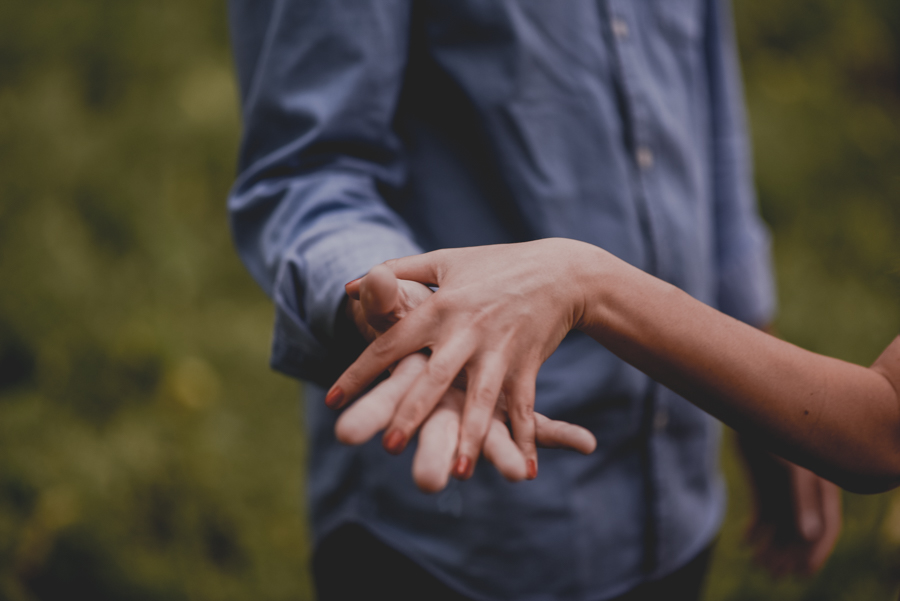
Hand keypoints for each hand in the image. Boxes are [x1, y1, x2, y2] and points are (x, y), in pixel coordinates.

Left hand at [327, 239, 591, 479]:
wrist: (561, 271)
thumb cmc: (497, 265)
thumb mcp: (445, 262)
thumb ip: (396, 272)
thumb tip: (350, 285)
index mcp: (440, 307)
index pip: (391, 344)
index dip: (360, 373)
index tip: (333, 402)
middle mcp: (467, 331)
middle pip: (435, 377)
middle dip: (413, 412)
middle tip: (389, 446)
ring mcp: (500, 349)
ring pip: (482, 398)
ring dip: (471, 436)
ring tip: (457, 472)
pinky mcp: (527, 363)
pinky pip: (523, 405)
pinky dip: (524, 437)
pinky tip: (525, 469)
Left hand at [740, 436, 841, 577]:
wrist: (748, 411)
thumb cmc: (780, 432)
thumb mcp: (795, 467)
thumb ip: (804, 500)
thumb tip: (810, 535)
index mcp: (824, 488)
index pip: (827, 527)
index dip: (817, 551)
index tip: (803, 571)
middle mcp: (806, 494)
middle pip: (801, 533)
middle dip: (789, 555)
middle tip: (773, 573)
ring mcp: (784, 491)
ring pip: (780, 529)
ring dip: (771, 548)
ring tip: (758, 563)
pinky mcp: (763, 487)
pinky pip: (762, 517)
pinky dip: (754, 532)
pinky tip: (745, 542)